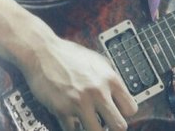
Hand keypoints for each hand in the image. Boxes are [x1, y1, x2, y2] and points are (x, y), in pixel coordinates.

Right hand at [21, 34, 137, 130]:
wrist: (43, 52)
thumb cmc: (70, 56)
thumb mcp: (97, 62)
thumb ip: (109, 80)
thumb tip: (119, 98)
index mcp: (110, 78)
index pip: (130, 108)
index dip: (125, 114)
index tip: (119, 114)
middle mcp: (98, 91)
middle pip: (119, 126)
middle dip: (113, 127)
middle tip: (106, 124)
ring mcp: (80, 102)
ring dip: (93, 129)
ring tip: (89, 123)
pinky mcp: (62, 110)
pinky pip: (72, 130)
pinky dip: (72, 126)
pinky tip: (71, 119)